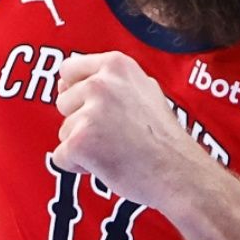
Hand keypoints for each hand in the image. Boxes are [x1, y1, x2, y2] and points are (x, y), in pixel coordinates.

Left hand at [48, 52, 209, 211]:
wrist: (178, 173)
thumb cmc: (163, 138)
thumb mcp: (144, 90)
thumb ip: (109, 81)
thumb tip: (65, 80)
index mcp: (116, 66)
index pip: (69, 69)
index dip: (76, 92)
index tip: (95, 108)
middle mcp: (101, 84)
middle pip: (63, 102)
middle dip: (81, 121)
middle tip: (115, 134)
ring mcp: (90, 113)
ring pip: (63, 132)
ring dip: (83, 145)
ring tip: (116, 150)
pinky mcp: (81, 142)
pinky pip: (61, 156)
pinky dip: (78, 166)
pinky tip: (107, 164)